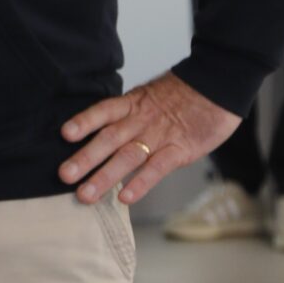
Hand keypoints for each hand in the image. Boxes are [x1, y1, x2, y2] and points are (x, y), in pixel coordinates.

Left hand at [60, 72, 241, 205]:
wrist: (219, 84)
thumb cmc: (183, 94)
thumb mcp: (149, 96)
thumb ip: (128, 113)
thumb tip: (102, 131)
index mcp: (132, 104)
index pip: (103, 111)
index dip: (83, 121)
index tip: (64, 134)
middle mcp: (141, 120)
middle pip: (109, 139)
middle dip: (85, 158)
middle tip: (64, 176)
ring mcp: (160, 136)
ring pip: (128, 156)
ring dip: (105, 177)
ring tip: (86, 195)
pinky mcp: (180, 150)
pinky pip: (157, 168)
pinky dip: (141, 183)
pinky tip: (125, 198)